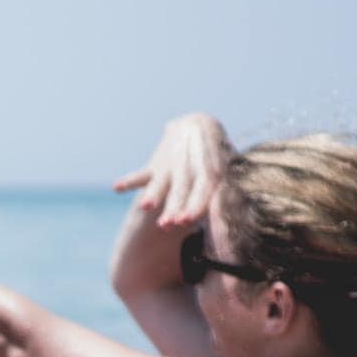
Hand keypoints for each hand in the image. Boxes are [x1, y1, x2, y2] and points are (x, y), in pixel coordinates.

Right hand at [112, 113, 234, 228]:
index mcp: (212, 172)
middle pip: (182, 190)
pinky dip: (130, 181)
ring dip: (153, 194)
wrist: (201, 126)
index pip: (204, 189)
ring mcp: (172, 166)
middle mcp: (190, 168)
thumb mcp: (229, 174)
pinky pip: (143, 175)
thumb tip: (239, 231)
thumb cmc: (219, 161)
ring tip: (145, 207)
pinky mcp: (157, 166)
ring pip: (163, 182)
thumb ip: (231, 201)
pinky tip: (117, 188)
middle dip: (175, 206)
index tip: (187, 220)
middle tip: (168, 224)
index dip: (196, 204)